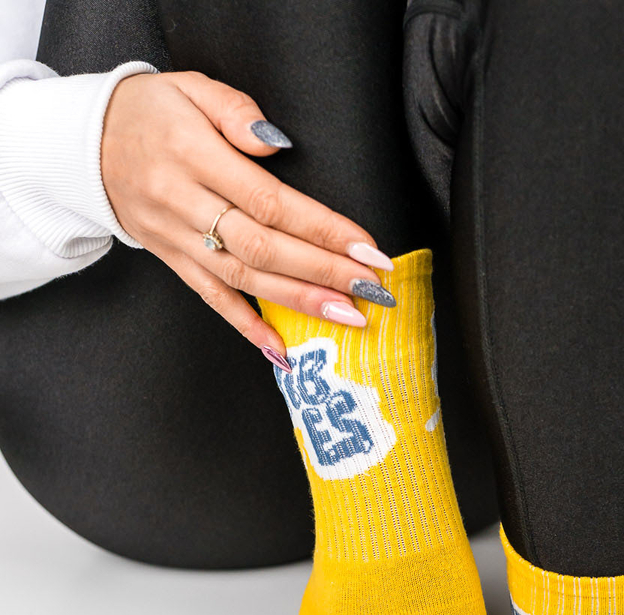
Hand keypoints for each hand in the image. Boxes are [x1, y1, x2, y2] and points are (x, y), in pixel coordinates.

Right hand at [101, 71, 393, 359]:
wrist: (85, 144)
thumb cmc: (150, 113)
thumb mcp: (191, 89)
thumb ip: (237, 113)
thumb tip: (278, 145)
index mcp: (193, 155)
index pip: (269, 201)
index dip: (321, 228)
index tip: (365, 248)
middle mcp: (183, 203)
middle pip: (263, 246)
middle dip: (322, 272)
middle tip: (370, 291)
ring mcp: (175, 239)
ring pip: (243, 277)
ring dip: (299, 302)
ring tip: (347, 318)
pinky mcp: (171, 261)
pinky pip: (211, 299)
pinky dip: (247, 325)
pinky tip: (281, 348)